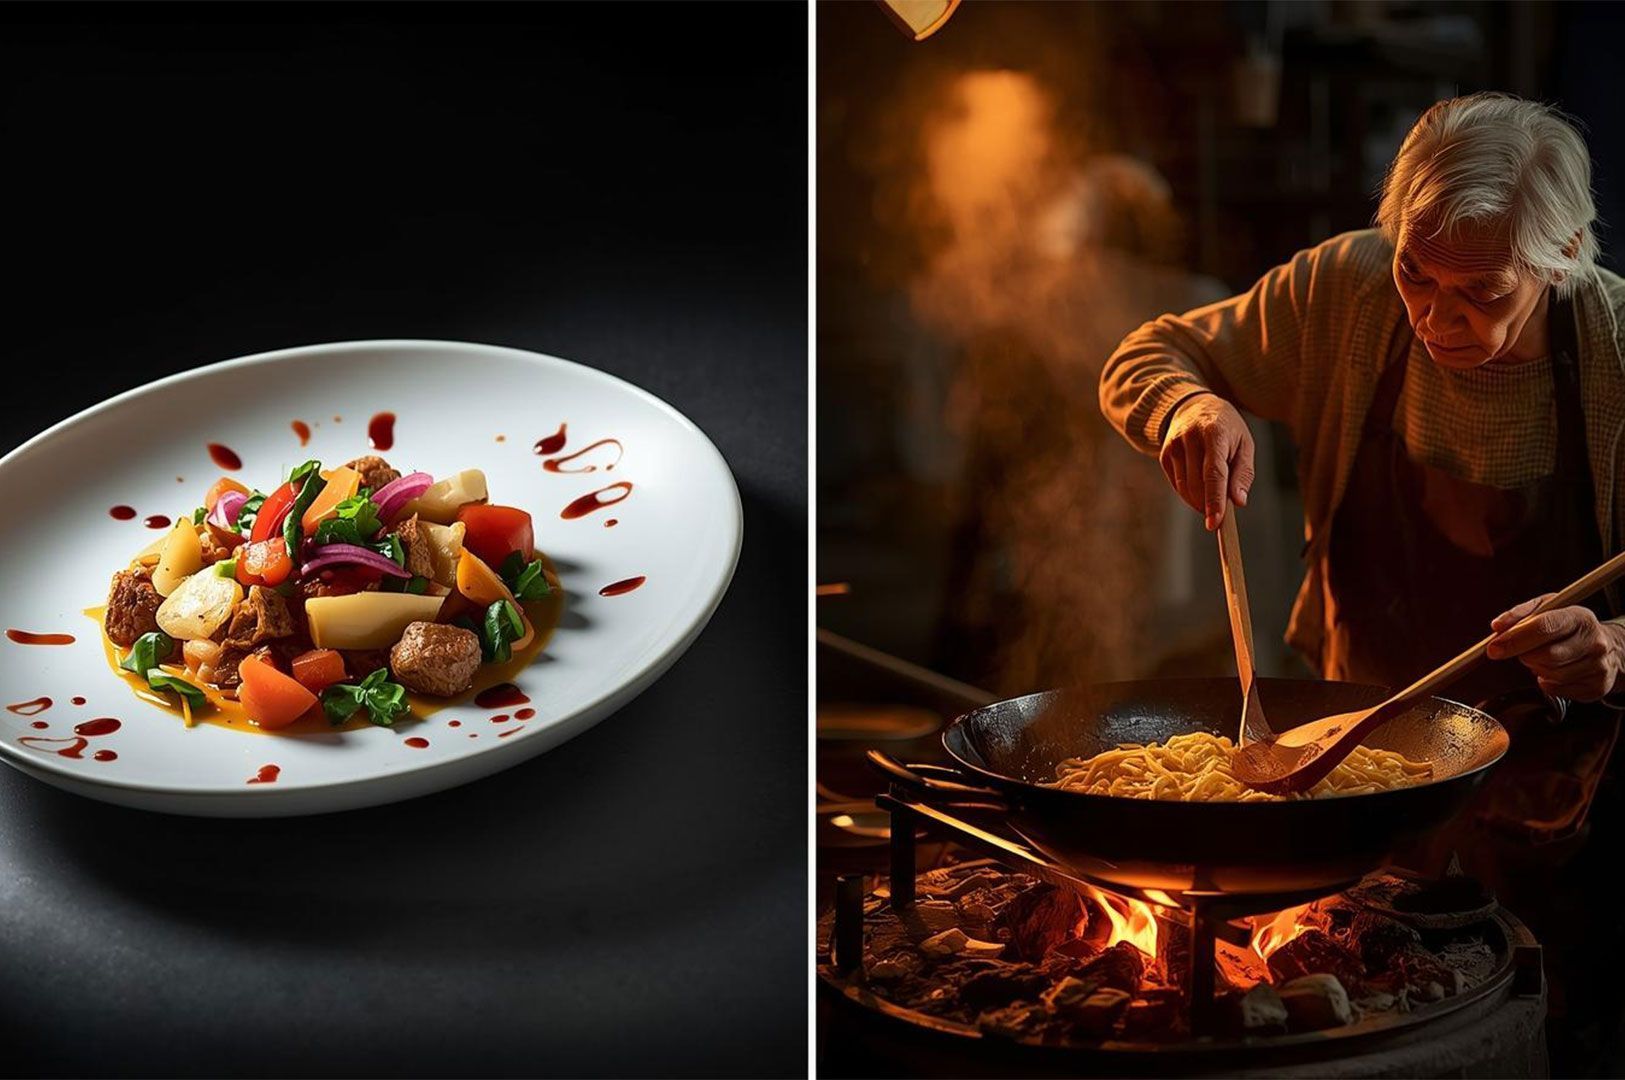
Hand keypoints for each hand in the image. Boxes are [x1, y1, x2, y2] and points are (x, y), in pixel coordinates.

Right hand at [1159, 392, 1255, 530]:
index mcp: (1215, 433)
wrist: (1194, 406)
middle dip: (1209, 504)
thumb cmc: (1226, 428)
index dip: (1215, 500)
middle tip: (1221, 513)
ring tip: (1212, 499)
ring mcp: (1174, 445)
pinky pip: (1176, 484)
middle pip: (1198, 484)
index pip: (1214, 473)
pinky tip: (1200, 489)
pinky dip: (1189, 494)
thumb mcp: (1244, 443)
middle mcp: (1190, 437)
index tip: (1214, 522)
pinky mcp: (1164, 454)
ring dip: (1199, 502)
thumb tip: (1238, 501)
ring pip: (1185, 487)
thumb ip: (1243, 473)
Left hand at [1486, 594, 1624, 701]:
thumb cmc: (1568, 626)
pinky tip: (1552, 672)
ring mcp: (1599, 666)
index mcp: (1579, 617)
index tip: (1494, 648)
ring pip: (1551, 675)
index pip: (1545, 627)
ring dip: (1536, 669)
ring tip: (1540, 659)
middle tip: (1523, 651)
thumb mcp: (1546, 609)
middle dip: (1525, 655)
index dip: (1516, 639)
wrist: (1608, 646)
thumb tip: (1497, 626)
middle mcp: (1594, 642)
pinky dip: (1546, 683)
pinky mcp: (1597, 687)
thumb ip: (1519, 614)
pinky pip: (1556, 690)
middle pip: (1547, 656)